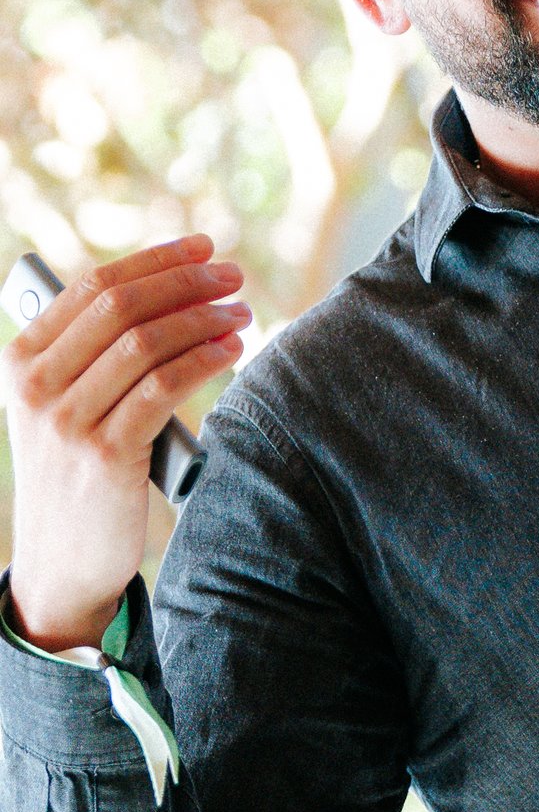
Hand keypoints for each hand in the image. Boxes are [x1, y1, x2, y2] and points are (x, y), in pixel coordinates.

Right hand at [2, 236, 247, 652]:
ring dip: (204, 319)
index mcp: (20, 359)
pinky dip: (204, 359)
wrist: (59, 563)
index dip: (156, 260)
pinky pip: (163, 387)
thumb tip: (164, 289)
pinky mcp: (103, 455)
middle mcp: (36, 385)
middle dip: (187, 283)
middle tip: (234, 277)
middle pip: (123, 307)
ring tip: (242, 313)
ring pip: (146, 343)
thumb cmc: (75, 474)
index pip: (93, 286)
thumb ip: (90, 354)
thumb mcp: (61, 406)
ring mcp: (66, 420)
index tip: (204, 248)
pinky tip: (233, 349)